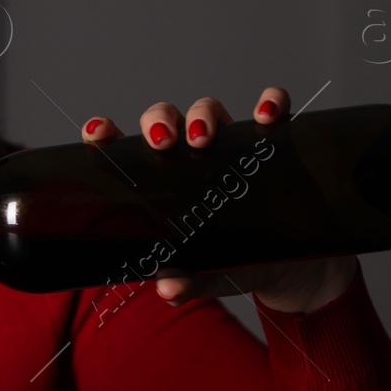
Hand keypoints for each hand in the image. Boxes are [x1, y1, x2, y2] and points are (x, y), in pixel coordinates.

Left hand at [80, 85, 357, 314]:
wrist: (292, 267)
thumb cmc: (235, 264)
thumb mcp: (210, 274)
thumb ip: (189, 281)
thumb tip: (168, 289)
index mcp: (160, 181)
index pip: (123, 149)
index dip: (105, 134)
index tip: (98, 133)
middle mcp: (190, 156)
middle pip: (164, 120)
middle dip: (159, 122)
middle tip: (165, 144)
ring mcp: (229, 146)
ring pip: (207, 109)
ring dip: (202, 114)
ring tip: (203, 138)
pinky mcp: (270, 143)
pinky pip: (271, 107)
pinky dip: (270, 101)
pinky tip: (266, 115)